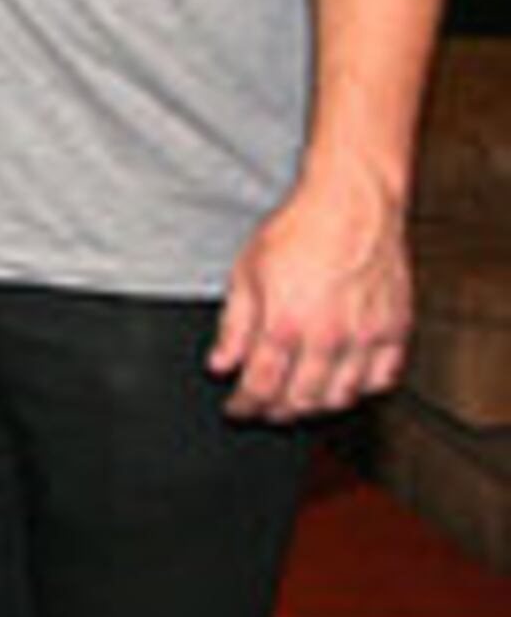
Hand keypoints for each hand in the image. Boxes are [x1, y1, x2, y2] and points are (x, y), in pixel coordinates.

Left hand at [213, 165, 413, 419]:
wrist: (352, 205)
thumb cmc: (300, 230)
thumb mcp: (246, 273)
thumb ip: (234, 326)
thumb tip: (221, 364)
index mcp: (285, 324)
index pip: (261, 386)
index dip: (244, 406)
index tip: (237, 409)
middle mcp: (328, 337)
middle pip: (300, 400)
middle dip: (276, 412)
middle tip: (264, 409)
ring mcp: (366, 337)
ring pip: (341, 398)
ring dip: (316, 407)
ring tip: (298, 400)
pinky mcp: (395, 330)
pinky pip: (381, 380)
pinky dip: (360, 391)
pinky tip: (343, 384)